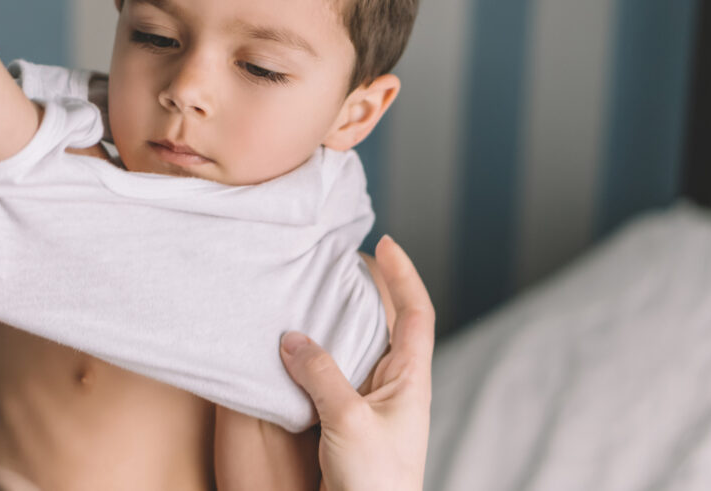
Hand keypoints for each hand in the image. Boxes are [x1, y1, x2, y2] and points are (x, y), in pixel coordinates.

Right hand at [281, 236, 433, 490]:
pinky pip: (333, 376)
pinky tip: (293, 350)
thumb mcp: (349, 421)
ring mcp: (370, 405)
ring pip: (356, 349)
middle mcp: (393, 387)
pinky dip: (316, 356)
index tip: (384, 244)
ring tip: (310, 296)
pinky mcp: (346, 423)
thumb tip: (293, 337)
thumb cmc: (376, 483)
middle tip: (334, 263)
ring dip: (336, 322)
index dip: (404, 275)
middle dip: (364, 290)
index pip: (417, 314)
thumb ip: (322, 375)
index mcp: (410, 381)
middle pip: (385, 324)